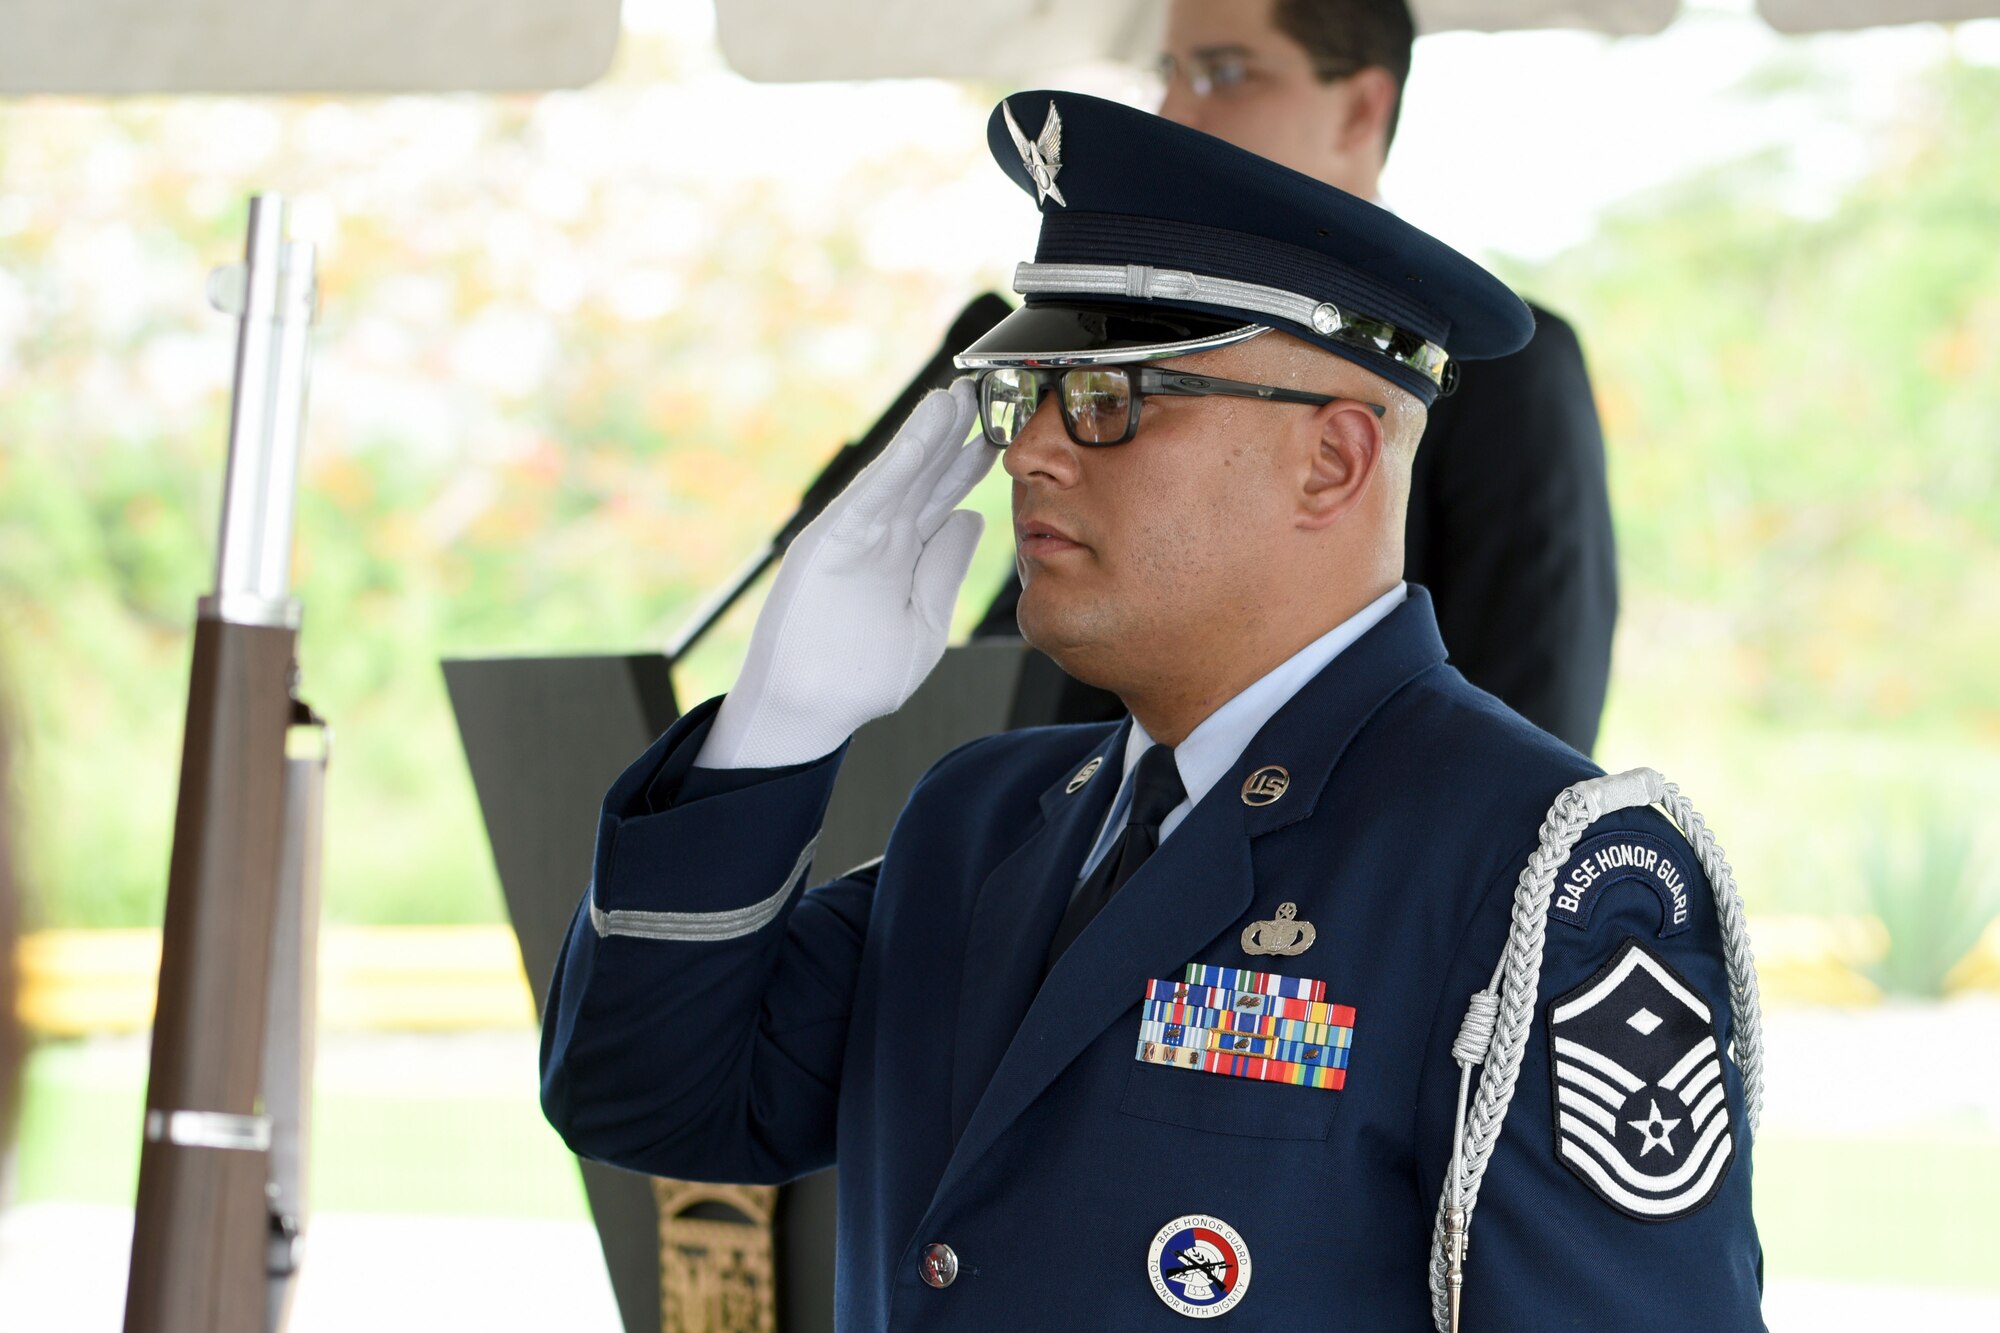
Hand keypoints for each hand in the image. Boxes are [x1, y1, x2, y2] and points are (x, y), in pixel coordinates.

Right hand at [696, 378, 995, 768]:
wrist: (809, 710)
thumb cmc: (859, 677)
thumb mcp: (924, 621)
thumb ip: (945, 570)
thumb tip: (972, 520)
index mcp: (903, 554)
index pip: (943, 497)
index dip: (970, 463)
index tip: (1001, 431)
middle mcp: (879, 536)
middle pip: (925, 476)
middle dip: (954, 435)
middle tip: (986, 392)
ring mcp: (854, 536)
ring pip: (899, 476)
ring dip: (926, 435)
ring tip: (956, 398)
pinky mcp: (828, 542)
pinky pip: (869, 497)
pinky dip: (896, 466)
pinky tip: (922, 437)